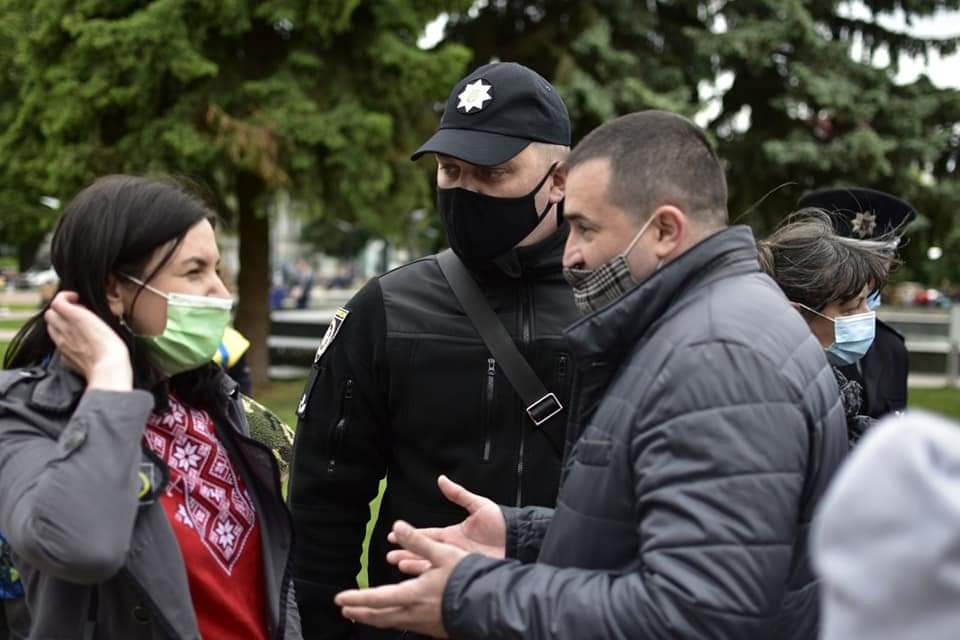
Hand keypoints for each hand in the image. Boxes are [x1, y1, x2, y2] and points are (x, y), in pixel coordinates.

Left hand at [44, 291, 132, 390]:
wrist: (108, 369)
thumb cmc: (112, 346)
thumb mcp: (105, 321)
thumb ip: (87, 314)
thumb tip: (81, 311)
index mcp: (75, 318)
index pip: (57, 302)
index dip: (65, 297)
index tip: (76, 299)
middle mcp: (64, 330)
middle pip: (49, 315)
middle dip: (59, 311)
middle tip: (74, 312)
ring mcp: (62, 345)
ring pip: (50, 329)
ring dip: (59, 325)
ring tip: (74, 327)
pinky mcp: (64, 358)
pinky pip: (57, 345)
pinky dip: (63, 341)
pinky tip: (76, 343)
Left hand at [336, 520, 465, 637]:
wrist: (492, 603)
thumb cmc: (467, 577)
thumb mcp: (443, 553)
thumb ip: (418, 540)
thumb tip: (398, 526)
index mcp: (413, 595)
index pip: (377, 598)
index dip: (356, 598)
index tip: (340, 598)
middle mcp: (414, 613)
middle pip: (380, 616)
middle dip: (360, 612)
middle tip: (346, 609)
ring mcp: (424, 623)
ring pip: (392, 622)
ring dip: (374, 617)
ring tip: (363, 614)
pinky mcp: (434, 628)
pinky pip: (406, 624)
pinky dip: (393, 619)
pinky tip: (396, 615)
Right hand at [386, 475, 504, 575]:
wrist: (519, 539)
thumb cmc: (501, 522)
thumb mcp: (479, 505)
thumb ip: (459, 494)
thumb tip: (441, 479)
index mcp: (452, 534)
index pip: (425, 535)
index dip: (409, 535)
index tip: (391, 535)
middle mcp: (451, 550)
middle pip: (423, 552)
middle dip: (406, 554)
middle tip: (389, 557)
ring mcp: (456, 563)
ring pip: (429, 565)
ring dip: (413, 566)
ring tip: (398, 566)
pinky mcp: (464, 573)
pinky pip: (443, 577)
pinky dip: (429, 578)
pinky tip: (418, 580)